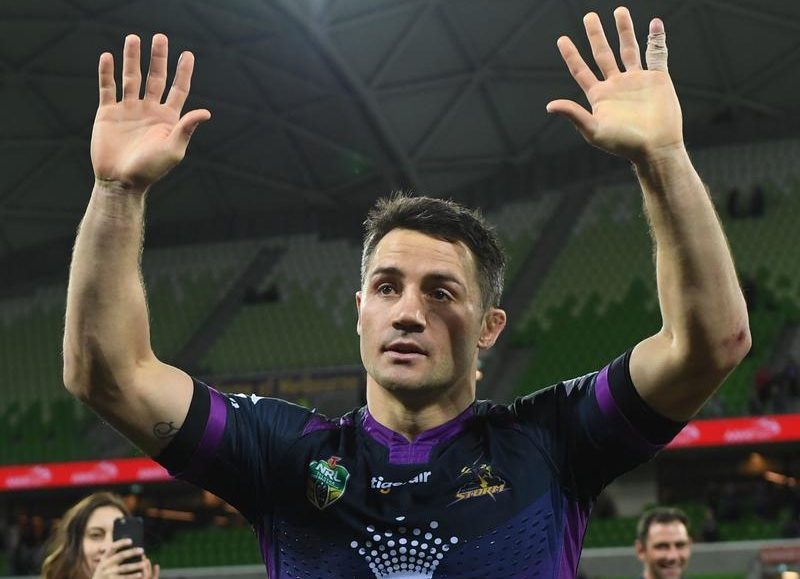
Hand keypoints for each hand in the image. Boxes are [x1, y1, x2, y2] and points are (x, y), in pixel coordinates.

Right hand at [91, 34, 210, 190]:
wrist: (121, 182)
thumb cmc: (151, 170)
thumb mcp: (173, 150)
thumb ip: (186, 128)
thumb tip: (206, 111)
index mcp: (167, 118)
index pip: (178, 89)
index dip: (183, 72)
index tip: (187, 54)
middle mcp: (149, 110)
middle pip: (155, 78)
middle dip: (158, 58)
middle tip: (160, 37)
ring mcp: (128, 110)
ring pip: (131, 78)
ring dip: (132, 58)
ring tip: (133, 38)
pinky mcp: (108, 113)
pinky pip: (108, 88)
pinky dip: (107, 73)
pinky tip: (108, 57)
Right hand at [91, 538, 158, 577]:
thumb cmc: (105, 570)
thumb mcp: (105, 561)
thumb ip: (113, 554)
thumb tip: (130, 544)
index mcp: (105, 557)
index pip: (113, 547)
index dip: (121, 543)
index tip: (131, 540)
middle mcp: (105, 564)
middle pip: (121, 556)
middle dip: (132, 552)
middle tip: (142, 550)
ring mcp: (108, 573)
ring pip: (124, 568)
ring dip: (136, 565)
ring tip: (145, 563)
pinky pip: (124, 578)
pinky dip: (132, 576)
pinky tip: (140, 574)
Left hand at [547, 7, 682, 163]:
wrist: (655, 148)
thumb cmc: (623, 144)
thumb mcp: (593, 130)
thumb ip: (573, 114)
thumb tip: (549, 106)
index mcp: (599, 96)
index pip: (581, 70)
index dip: (571, 55)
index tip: (562, 39)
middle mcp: (616, 85)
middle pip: (603, 54)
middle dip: (596, 35)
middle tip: (589, 16)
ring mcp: (637, 80)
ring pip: (628, 49)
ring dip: (624, 30)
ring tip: (619, 11)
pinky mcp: (657, 79)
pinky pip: (657, 54)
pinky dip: (657, 39)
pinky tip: (654, 24)